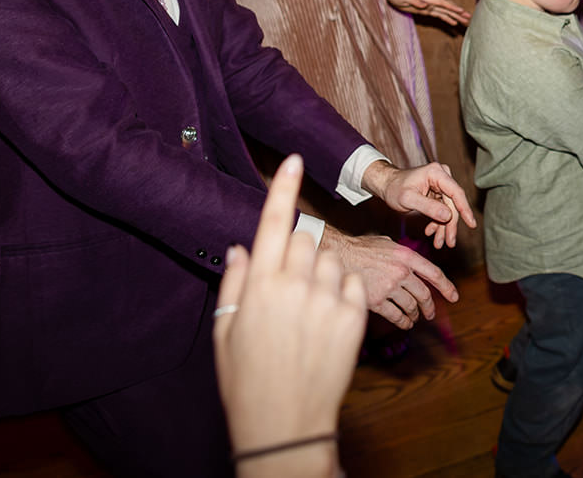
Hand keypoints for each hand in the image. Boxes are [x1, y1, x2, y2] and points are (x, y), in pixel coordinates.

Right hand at [214, 155, 363, 476]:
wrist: (284, 422)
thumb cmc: (247, 378)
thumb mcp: (228, 330)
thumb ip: (237, 281)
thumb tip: (243, 246)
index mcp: (260, 283)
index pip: (274, 223)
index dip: (285, 188)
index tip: (295, 160)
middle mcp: (294, 285)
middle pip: (306, 242)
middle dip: (299, 255)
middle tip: (289, 290)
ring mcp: (327, 300)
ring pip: (333, 264)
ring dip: (323, 278)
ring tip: (307, 316)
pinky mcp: (355, 317)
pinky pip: (354, 287)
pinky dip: (344, 297)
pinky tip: (327, 324)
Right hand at [324, 230, 456, 328]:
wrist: (338, 256)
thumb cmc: (361, 248)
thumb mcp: (387, 243)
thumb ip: (402, 254)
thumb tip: (412, 263)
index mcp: (406, 256)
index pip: (433, 273)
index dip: (446, 287)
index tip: (454, 297)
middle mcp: (401, 272)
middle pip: (423, 294)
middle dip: (429, 306)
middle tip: (431, 313)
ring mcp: (389, 287)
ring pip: (410, 306)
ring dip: (415, 315)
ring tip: (414, 318)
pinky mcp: (376, 301)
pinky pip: (395, 315)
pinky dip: (402, 321)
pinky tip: (404, 323)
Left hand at [363, 161, 477, 249]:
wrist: (386, 185)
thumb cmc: (394, 188)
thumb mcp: (408, 199)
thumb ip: (428, 207)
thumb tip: (448, 215)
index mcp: (436, 173)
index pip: (456, 192)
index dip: (465, 209)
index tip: (472, 224)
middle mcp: (442, 176)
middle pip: (453, 204)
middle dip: (451, 225)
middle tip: (450, 243)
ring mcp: (440, 185)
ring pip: (448, 209)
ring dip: (444, 227)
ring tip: (439, 243)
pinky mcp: (438, 193)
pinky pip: (442, 210)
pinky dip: (438, 223)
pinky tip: (431, 232)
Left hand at [383, 0, 470, 26]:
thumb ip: (414, 1)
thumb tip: (425, 5)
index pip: (442, 3)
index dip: (452, 7)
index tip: (461, 11)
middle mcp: (430, 2)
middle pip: (447, 7)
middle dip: (458, 12)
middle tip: (469, 17)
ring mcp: (429, 6)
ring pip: (445, 11)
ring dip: (456, 16)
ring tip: (466, 21)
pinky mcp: (426, 10)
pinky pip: (439, 15)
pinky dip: (447, 18)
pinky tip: (453, 22)